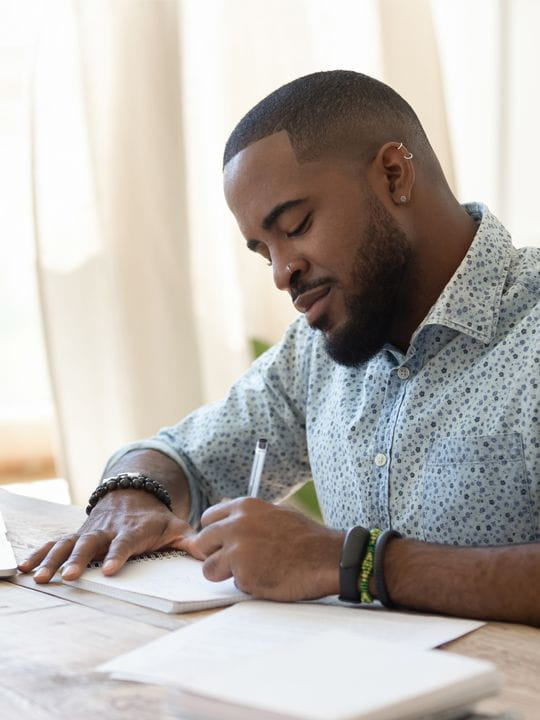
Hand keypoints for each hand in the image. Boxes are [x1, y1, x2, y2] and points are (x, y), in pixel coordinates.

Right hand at [18, 489, 196, 582]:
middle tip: (72, 576)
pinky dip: (40, 553)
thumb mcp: (176, 526)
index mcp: (133, 530)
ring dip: (55, 560)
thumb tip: (208, 554)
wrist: (134, 495)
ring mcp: (90, 532)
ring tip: (41, 577)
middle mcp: (108, 530)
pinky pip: (55, 543)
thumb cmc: (156, 519)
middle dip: (81, 559)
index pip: (125, 543)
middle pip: (92, 544)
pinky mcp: (77, 534)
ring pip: (69, 544)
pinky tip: (25, 568)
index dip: (118, 555)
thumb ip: (190, 541)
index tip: (110, 569)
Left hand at [183, 497, 344, 600]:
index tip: (221, 544)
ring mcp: (237, 550)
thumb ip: (249, 519)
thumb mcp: (274, 514)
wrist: (328, 556)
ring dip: (225, 574)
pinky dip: (247, 585)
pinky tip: (268, 578)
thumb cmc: (306, 538)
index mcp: (244, 507)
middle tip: (232, 562)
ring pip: (209, 568)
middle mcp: (236, 525)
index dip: (213, 534)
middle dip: (212, 554)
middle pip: (201, 542)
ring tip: (252, 571)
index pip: (208, 518)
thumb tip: (229, 527)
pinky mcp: (243, 574)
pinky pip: (233, 584)